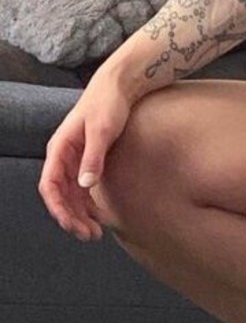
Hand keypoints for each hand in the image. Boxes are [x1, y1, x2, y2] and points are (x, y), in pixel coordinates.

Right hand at [38, 67, 138, 240]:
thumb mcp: (102, 131)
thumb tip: (85, 186)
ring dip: (80, 214)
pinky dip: (88, 204)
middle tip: (90, 236)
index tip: (71, 225)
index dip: (58, 208)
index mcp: (59, 148)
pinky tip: (100, 217)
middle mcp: (62, 156)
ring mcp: (74, 159)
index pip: (50, 185)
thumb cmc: (108, 105)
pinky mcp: (87, 159)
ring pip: (71, 194)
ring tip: (95, 233)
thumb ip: (93, 158)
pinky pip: (82, 188)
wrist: (118, 87)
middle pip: (60, 195)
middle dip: (71, 217)